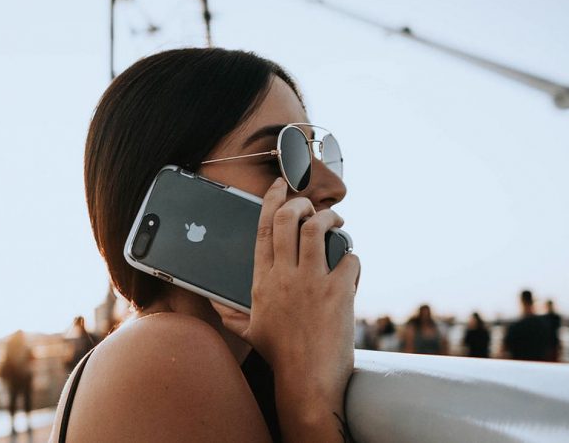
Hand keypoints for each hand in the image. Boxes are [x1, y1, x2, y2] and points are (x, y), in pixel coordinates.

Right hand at [211, 177, 359, 377]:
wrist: (306, 381)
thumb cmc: (280, 357)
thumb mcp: (250, 333)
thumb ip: (231, 314)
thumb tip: (215, 304)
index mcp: (261, 282)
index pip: (261, 230)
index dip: (271, 201)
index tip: (280, 187)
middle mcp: (283, 276)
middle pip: (287, 219)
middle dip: (300, 202)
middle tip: (311, 205)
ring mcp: (310, 282)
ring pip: (317, 229)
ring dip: (330, 219)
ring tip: (338, 222)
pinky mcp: (337, 292)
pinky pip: (349, 258)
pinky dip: (353, 255)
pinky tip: (351, 265)